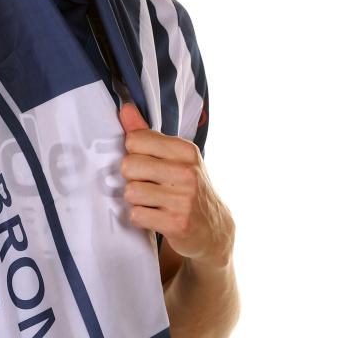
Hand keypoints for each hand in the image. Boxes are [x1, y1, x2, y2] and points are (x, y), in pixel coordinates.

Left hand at [118, 101, 234, 269]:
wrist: (213, 229)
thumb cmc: (187, 188)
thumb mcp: (174, 158)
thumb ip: (146, 134)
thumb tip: (124, 109)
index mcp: (185, 150)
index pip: (135, 140)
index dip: (133, 153)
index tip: (146, 163)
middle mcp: (186, 172)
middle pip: (129, 165)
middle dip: (131, 178)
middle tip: (147, 184)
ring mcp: (183, 199)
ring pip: (130, 192)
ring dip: (135, 200)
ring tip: (151, 201)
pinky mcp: (176, 223)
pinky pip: (136, 215)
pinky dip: (140, 217)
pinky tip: (154, 216)